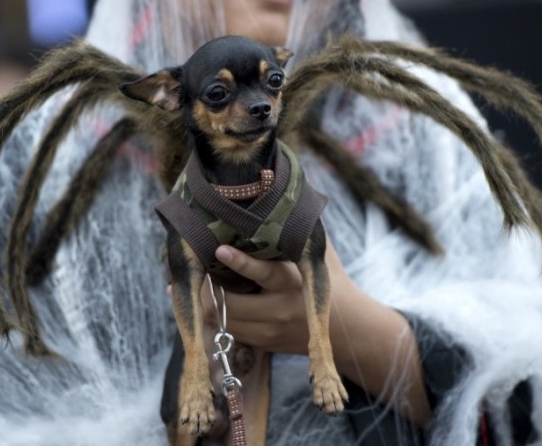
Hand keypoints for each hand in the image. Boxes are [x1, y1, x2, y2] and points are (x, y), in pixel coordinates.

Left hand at [201, 237, 356, 354]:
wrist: (347, 330)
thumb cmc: (330, 280)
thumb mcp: (320, 253)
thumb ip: (298, 230)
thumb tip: (281, 197)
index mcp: (293, 282)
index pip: (263, 272)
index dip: (239, 262)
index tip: (220, 249)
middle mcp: (280, 310)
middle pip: (232, 303)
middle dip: (209, 288)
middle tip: (196, 269)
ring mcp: (270, 332)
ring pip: (225, 321)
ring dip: (207, 303)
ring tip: (194, 284)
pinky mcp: (264, 345)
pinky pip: (229, 333)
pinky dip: (216, 317)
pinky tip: (209, 302)